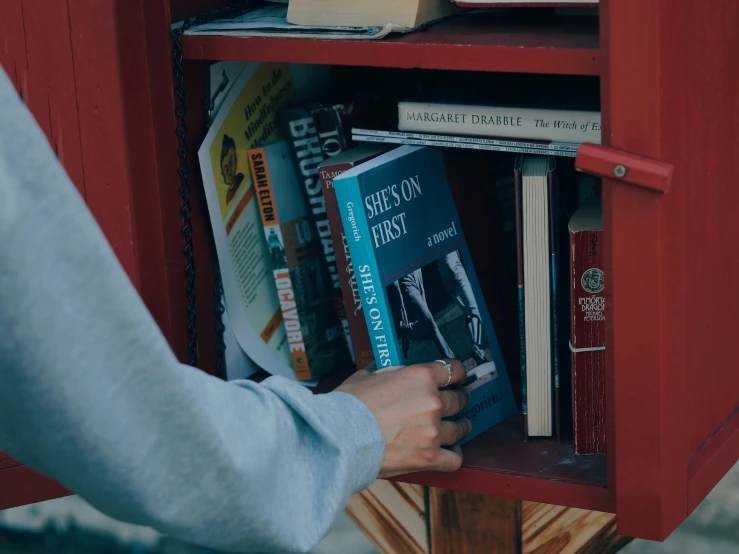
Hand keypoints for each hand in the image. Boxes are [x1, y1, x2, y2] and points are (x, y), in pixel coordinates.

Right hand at [336, 359, 470, 477]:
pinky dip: (455, 455)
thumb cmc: (349, 405)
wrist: (339, 437)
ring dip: (460, 425)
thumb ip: (390, 373)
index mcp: (421, 377)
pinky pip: (455, 458)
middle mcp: (433, 402)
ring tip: (457, 426)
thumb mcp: (368, 375)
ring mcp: (434, 431)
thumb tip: (393, 371)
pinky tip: (452, 451)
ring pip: (461, 428)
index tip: (457, 377)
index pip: (453, 370)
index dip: (458, 373)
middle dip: (459, 399)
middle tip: (456, 401)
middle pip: (460, 399)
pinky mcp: (429, 457)